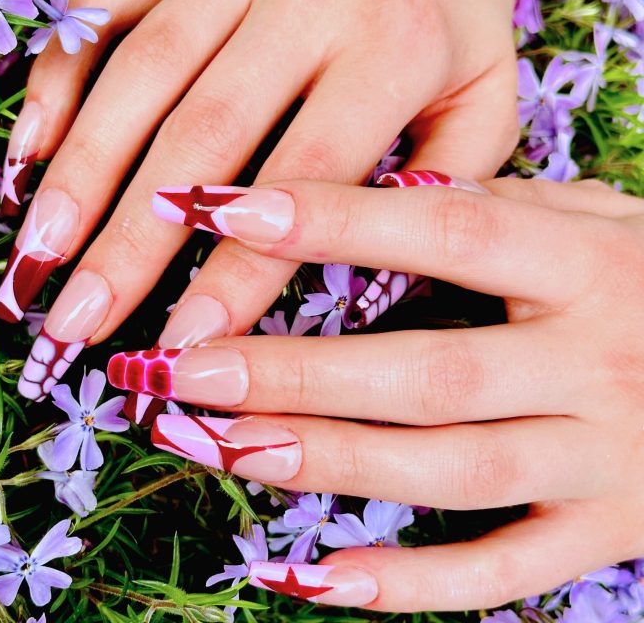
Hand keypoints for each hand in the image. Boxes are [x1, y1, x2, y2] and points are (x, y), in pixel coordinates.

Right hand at [0, 0, 529, 398]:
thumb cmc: (459, 25)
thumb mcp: (485, 110)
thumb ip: (436, 198)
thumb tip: (352, 293)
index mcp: (395, 43)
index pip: (306, 178)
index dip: (240, 270)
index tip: (188, 344)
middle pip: (202, 132)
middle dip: (128, 239)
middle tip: (76, 323)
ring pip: (140, 71)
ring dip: (79, 170)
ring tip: (38, 257)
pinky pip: (106, 2)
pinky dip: (59, 77)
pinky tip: (32, 151)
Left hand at [108, 173, 643, 611]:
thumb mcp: (598, 219)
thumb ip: (500, 210)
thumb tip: (384, 199)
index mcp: (590, 263)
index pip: (446, 231)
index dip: (332, 219)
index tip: (221, 210)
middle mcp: (600, 360)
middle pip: (425, 372)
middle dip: (293, 374)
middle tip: (180, 371)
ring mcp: (609, 457)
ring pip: (446, 470)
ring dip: (322, 462)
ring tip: (214, 447)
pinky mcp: (613, 532)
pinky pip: (503, 570)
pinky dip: (408, 582)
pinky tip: (311, 576)